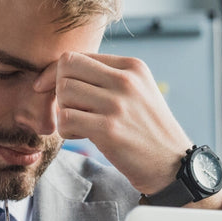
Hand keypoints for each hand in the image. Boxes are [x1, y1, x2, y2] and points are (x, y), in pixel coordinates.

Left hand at [41, 52, 191, 194]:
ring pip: (64, 92)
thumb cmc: (148, 130)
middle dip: (57, 89)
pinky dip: (65, 129)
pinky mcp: (109, 130)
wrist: (172, 164)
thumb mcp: (138, 91)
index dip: (56, 73)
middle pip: (66, 68)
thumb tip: (62, 70)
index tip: (49, 89)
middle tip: (69, 108)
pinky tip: (80, 136)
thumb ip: (107, 77)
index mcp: (132, 66)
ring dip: (63, 110)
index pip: (77, 56)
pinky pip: (66, 118)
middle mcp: (125, 80)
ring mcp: (117, 104)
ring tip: (80, 124)